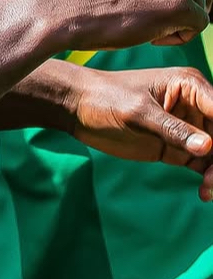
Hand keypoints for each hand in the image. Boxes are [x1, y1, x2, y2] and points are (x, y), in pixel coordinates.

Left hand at [66, 65, 212, 199]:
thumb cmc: (105, 98)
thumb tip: (209, 147)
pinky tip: (204, 193)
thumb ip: (172, 129)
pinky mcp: (179, 148)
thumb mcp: (137, 112)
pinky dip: (210, 180)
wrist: (78, 108)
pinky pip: (205, 166)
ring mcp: (189, 129)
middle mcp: (196, 106)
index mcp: (190, 85)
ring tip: (208, 189)